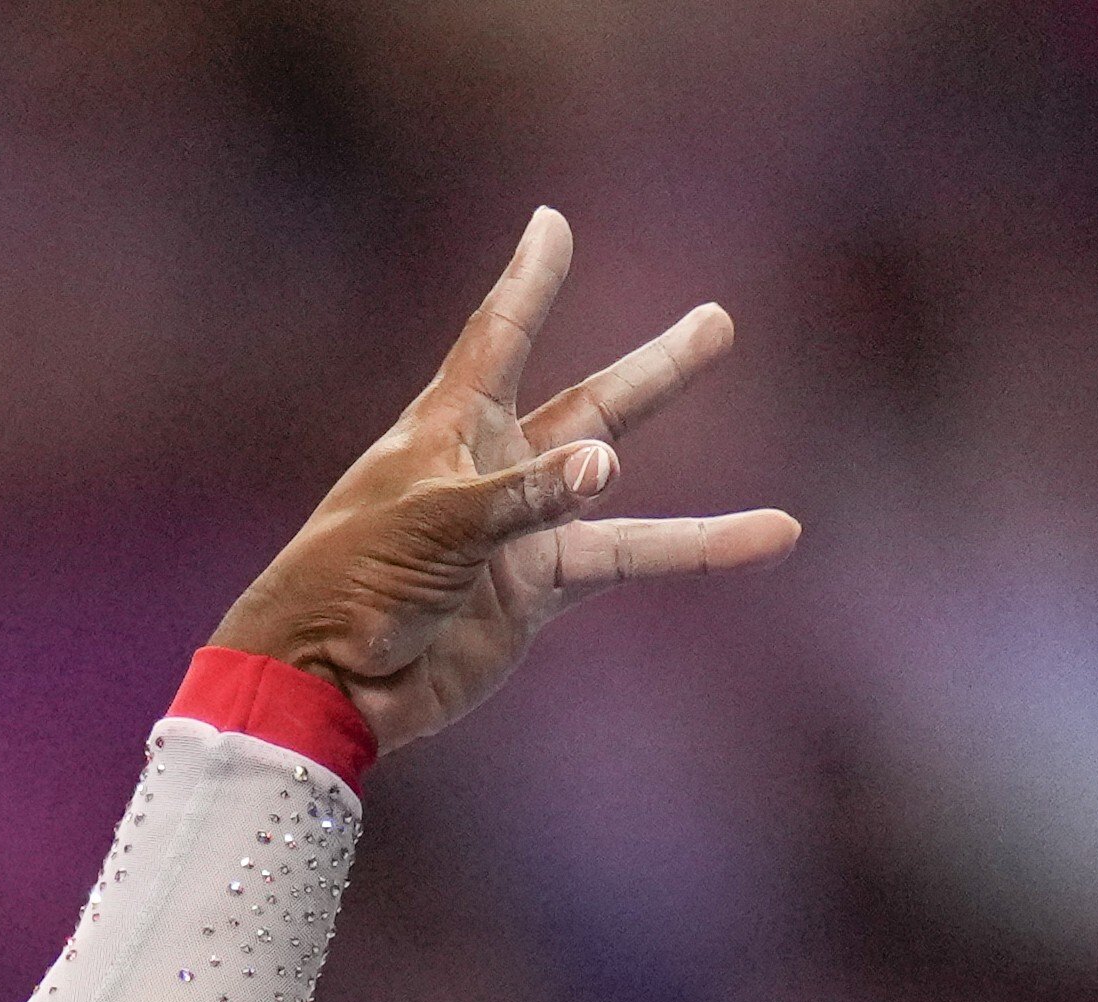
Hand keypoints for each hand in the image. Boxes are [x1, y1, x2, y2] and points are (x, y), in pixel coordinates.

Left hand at [212, 209, 800, 753]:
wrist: (327, 682)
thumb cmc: (351, 585)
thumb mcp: (432, 525)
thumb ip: (522, 495)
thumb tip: (608, 467)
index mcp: (444, 428)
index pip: (495, 336)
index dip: (528, 281)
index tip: (551, 222)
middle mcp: (489, 469)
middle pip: (585, 404)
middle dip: (649, 368)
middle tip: (715, 321)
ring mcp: (518, 530)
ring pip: (609, 473)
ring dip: (673, 440)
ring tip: (741, 421)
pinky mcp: (536, 587)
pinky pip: (629, 555)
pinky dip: (698, 548)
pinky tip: (769, 532)